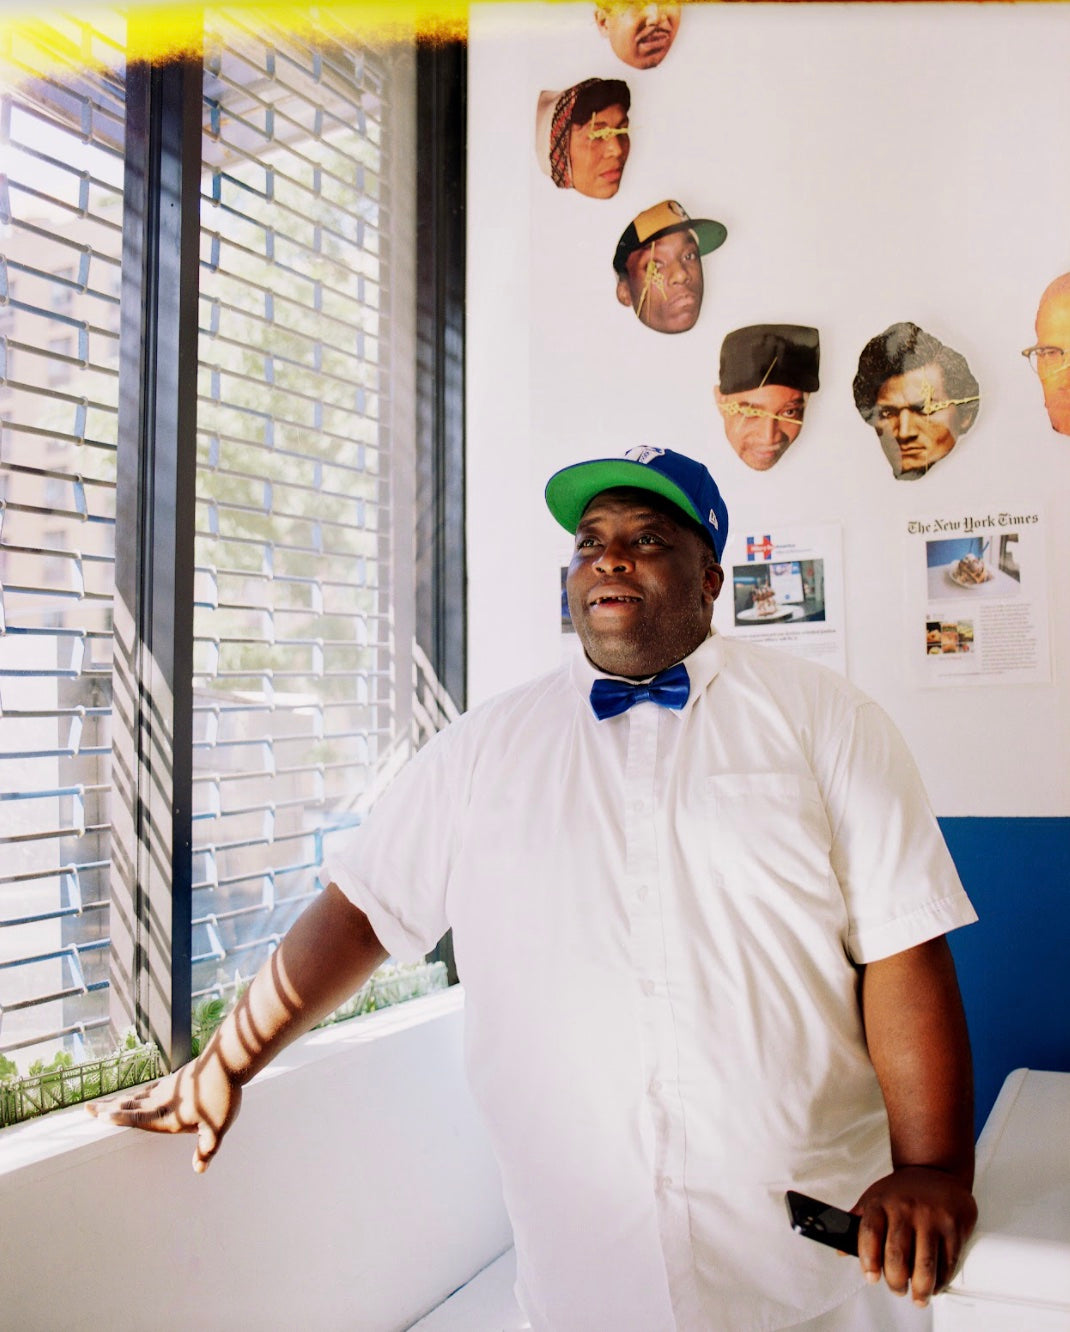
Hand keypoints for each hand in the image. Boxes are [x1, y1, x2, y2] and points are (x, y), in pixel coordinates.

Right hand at [88, 1046, 241, 1172]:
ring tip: (102, 1104)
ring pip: (137, 1095)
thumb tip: (198, 1169)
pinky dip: (137, 1092)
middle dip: (108, 1108)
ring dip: (118, 1100)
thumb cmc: (223, 1095)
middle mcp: (162, 1101)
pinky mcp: (175, 1079)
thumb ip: (206, 1149)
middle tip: (87, 1108)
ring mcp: (168, 1088)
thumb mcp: (218, 1128)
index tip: (99, 1116)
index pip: (138, 1118)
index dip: (119, 1118)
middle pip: (130, 1105)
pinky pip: (149, 1088)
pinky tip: (136, 1093)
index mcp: (168, 1115)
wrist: (228, 1060)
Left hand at [853, 1165, 976, 1306]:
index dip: (868, 1261)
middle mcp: (905, 1209)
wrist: (935, 1169)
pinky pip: (948, 1262)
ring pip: (924, 1265)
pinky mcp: (954, 1226)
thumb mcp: (875, 1198)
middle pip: (897, 1257)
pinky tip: (935, 1284)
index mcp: (881, 1202)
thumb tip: (841, 1250)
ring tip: (918, 1296)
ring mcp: (931, 1218)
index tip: (871, 1278)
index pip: (869, 1234)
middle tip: (897, 1289)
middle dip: (896, 1282)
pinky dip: (941, 1280)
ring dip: (921, 1289)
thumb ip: (858, 1224)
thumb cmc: (902, 1190)